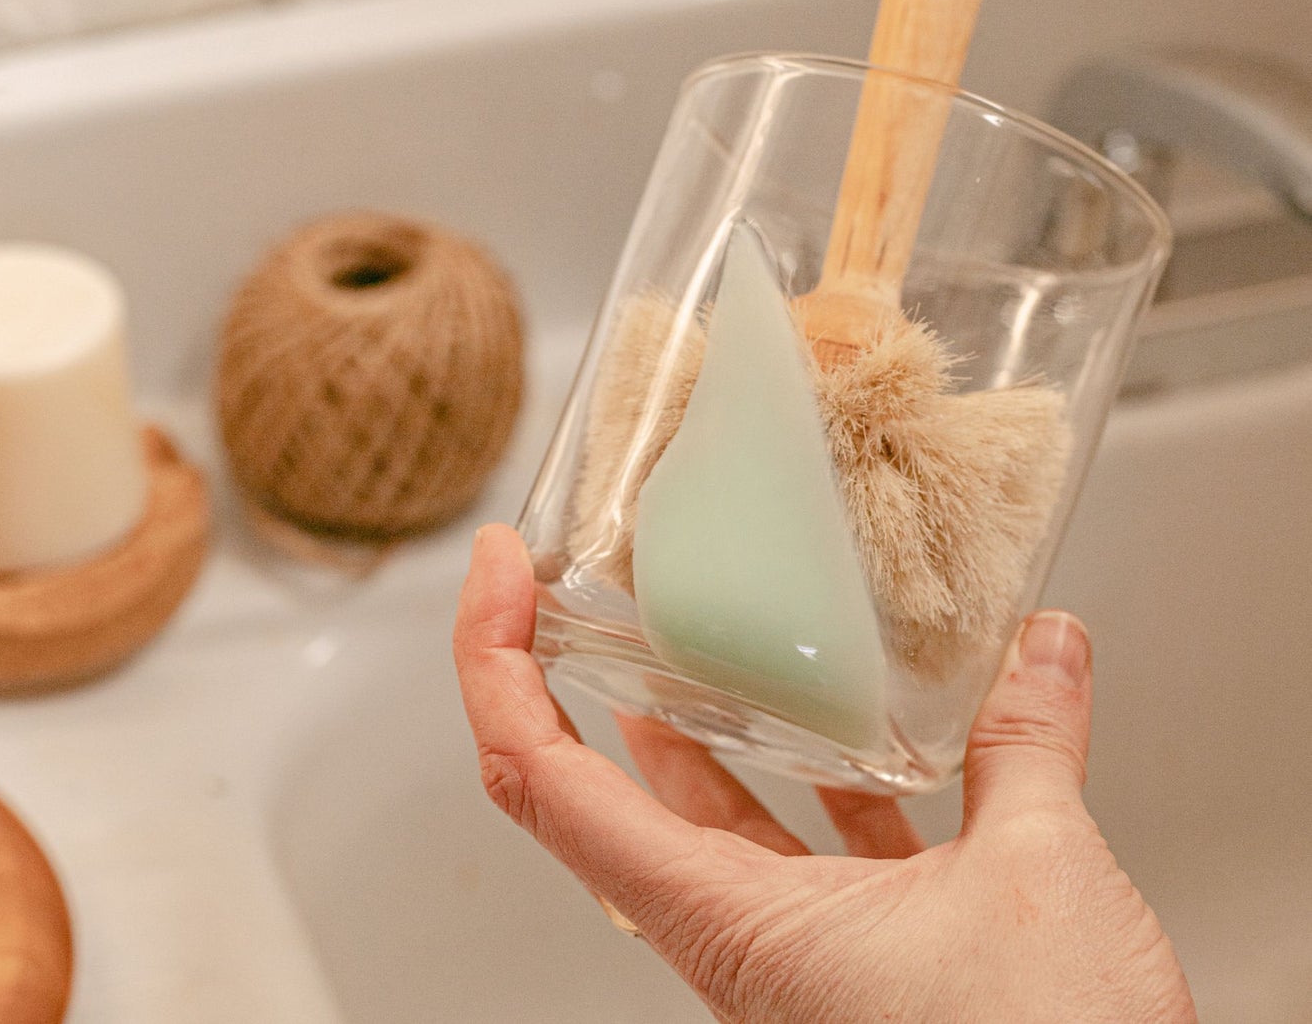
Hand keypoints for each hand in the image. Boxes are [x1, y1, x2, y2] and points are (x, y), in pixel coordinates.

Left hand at [454, 524, 1196, 1022]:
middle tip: (576, 590)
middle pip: (593, 791)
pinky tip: (862, 733)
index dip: (495, 665)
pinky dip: (812, 780)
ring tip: (690, 633)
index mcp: (723, 920)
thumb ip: (1026, 747)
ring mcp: (786, 953)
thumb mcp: (1040, 877)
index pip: (543, 780)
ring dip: (686, 723)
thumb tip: (1042, 650)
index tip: (495, 573)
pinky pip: (800, 851)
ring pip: (699, 818)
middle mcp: (732, 938)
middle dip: (571, 679)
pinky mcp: (848, 963)